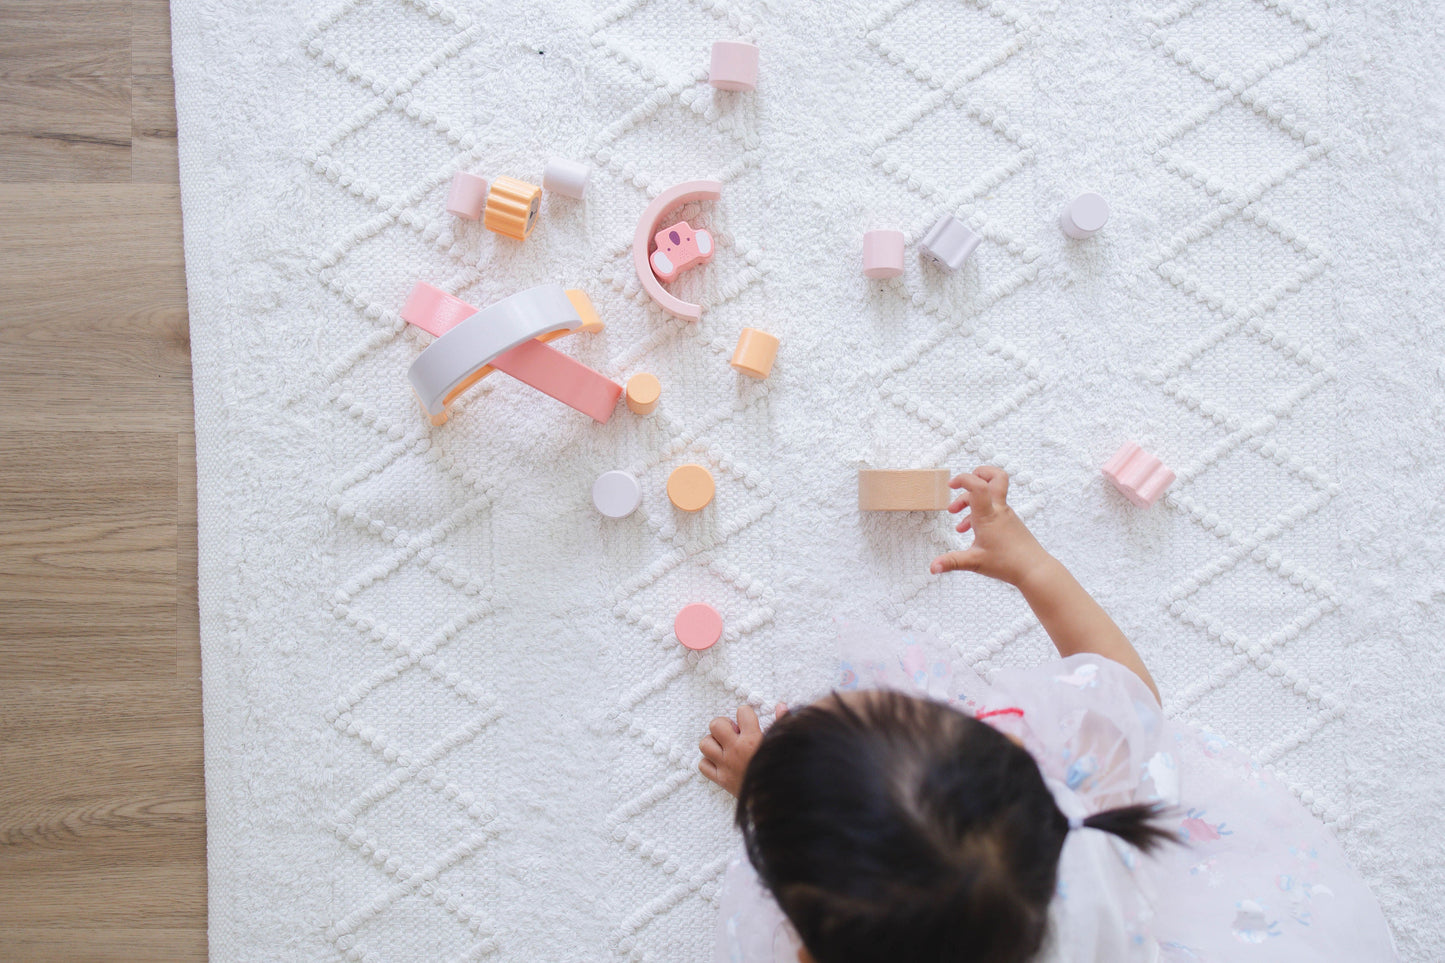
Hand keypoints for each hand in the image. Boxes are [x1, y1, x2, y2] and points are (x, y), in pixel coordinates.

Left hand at [699, 703, 786, 796]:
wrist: (777, 800)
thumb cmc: (782, 769)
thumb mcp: (783, 744)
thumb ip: (781, 722)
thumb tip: (781, 705)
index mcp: (753, 738)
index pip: (742, 711)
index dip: (746, 714)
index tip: (749, 722)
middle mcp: (736, 749)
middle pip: (715, 724)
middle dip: (723, 725)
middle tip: (733, 733)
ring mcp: (726, 765)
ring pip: (705, 744)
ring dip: (713, 743)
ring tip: (724, 747)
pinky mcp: (721, 779)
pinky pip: (703, 765)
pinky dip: (709, 762)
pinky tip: (721, 762)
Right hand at [929, 467, 1049, 585]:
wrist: (1034, 570)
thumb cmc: (1007, 564)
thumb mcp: (974, 563)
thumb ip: (951, 562)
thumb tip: (933, 567)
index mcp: (988, 516)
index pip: (978, 485)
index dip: (964, 479)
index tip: (951, 484)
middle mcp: (999, 511)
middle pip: (996, 477)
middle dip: (977, 473)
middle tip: (960, 484)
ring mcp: (1006, 515)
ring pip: (989, 495)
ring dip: (971, 500)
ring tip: (956, 515)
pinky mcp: (1009, 522)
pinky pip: (993, 508)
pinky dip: (979, 512)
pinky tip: (970, 529)